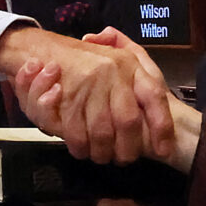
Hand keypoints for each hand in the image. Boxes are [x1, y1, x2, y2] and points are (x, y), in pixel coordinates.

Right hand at [79, 29, 201, 172]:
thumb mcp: (118, 54)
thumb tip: (159, 100)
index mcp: (130, 64)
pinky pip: (77, 133)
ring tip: (104, 157)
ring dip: (103, 152)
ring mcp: (90, 84)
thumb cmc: (86, 58)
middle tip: (126, 159)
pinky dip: (81, 148)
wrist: (42, 47)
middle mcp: (113, 72)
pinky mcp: (67, 97)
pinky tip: (84, 150)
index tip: (164, 150)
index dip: (162, 126)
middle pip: (129, 121)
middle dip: (129, 148)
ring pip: (103, 132)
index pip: (154, 96)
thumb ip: (140, 67)